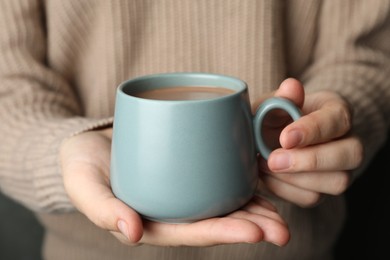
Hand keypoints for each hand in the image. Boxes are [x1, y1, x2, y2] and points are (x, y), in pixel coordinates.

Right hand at [60, 128, 289, 246]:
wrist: (87, 144)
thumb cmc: (82, 167)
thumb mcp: (84, 186)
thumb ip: (102, 209)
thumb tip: (130, 233)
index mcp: (154, 221)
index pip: (194, 232)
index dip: (224, 233)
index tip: (256, 233)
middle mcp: (175, 208)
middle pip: (216, 219)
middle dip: (251, 226)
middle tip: (283, 230)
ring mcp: (183, 187)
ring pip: (223, 199)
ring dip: (255, 205)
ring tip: (284, 212)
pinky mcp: (187, 164)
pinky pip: (216, 171)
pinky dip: (240, 173)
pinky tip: (263, 171)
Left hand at [255, 78, 362, 206]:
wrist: (273, 136)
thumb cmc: (276, 115)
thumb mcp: (273, 102)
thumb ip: (280, 96)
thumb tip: (291, 87)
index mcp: (337, 111)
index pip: (337, 120)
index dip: (312, 130)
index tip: (285, 138)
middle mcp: (347, 141)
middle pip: (350, 155)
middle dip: (310, 161)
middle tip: (273, 159)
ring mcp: (340, 169)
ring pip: (336, 182)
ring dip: (295, 179)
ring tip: (263, 164)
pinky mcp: (323, 189)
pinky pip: (312, 198)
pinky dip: (285, 190)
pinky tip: (266, 176)